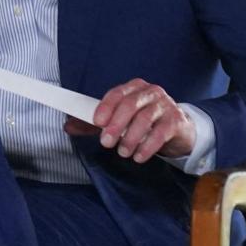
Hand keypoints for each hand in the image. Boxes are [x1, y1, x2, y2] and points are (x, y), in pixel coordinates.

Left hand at [67, 78, 194, 163]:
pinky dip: (147, 146)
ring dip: (130, 138)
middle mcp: (150, 92)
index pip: (117, 93)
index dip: (106, 107)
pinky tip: (139, 156)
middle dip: (115, 125)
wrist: (178, 130)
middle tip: (106, 143)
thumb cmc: (145, 123)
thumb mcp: (119, 121)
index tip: (97, 122)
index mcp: (134, 88)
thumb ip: (95, 124)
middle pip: (130, 105)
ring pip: (145, 119)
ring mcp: (165, 105)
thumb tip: (68, 125)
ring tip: (123, 152)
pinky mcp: (176, 120)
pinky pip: (161, 132)